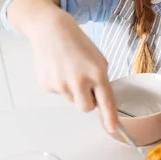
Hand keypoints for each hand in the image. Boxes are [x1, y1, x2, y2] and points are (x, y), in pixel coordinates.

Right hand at [28, 11, 118, 133]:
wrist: (51, 30)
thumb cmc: (79, 44)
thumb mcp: (98, 60)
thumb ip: (101, 81)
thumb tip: (99, 102)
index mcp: (97, 73)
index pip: (106, 101)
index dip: (110, 118)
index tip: (114, 130)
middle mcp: (79, 81)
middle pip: (86, 108)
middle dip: (87, 101)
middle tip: (85, 85)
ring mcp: (61, 85)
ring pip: (72, 100)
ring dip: (73, 90)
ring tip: (70, 69)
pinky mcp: (46, 85)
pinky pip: (59, 94)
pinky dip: (61, 85)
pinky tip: (59, 69)